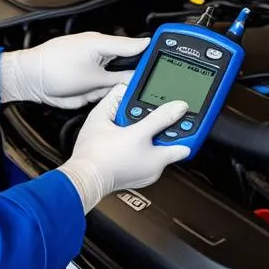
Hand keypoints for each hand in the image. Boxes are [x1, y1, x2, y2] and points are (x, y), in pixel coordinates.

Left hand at [0, 32, 149, 108]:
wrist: (30, 79)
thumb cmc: (53, 68)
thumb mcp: (92, 76)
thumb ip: (117, 78)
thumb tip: (137, 75)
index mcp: (104, 45)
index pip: (136, 46)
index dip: (152, 52)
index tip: (169, 57)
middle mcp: (100, 55)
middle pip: (128, 66)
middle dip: (131, 78)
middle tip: (137, 87)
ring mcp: (93, 69)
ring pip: (116, 82)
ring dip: (114, 88)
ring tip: (109, 92)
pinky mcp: (87, 83)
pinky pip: (102, 90)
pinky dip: (102, 94)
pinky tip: (97, 96)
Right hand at [58, 86, 190, 211]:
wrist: (83, 178)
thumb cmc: (92, 155)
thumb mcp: (104, 119)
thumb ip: (118, 101)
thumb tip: (126, 89)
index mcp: (154, 153)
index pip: (186, 141)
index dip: (182, 126)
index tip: (181, 116)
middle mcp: (156, 167)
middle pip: (173, 144)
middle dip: (164, 130)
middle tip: (152, 121)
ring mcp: (149, 175)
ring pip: (161, 153)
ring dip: (153, 142)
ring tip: (136, 132)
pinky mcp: (140, 180)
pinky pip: (150, 163)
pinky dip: (144, 153)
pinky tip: (129, 146)